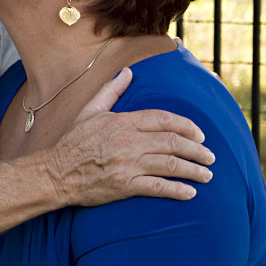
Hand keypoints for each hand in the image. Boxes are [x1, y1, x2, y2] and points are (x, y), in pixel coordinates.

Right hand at [50, 68, 214, 205]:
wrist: (56, 172)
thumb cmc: (73, 141)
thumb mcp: (90, 111)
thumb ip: (111, 91)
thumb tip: (127, 72)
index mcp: (122, 121)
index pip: (163, 119)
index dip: (186, 125)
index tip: (199, 134)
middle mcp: (128, 142)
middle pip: (173, 142)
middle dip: (197, 149)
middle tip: (210, 156)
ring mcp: (128, 164)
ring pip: (170, 165)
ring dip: (194, 170)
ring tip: (207, 174)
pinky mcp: (125, 186)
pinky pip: (158, 187)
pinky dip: (177, 190)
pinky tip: (190, 193)